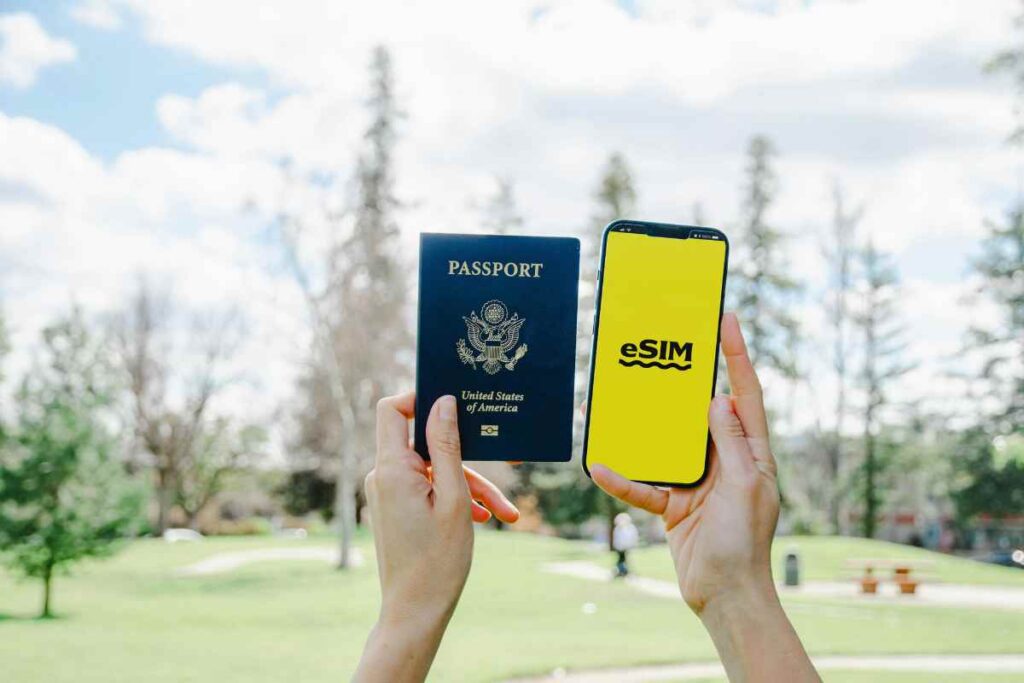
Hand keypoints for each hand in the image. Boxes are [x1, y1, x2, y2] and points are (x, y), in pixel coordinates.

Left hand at [354, 392, 518, 682]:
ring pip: (432, 470)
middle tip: (502, 475)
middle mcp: (382, 476)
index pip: (392, 408)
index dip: (421, 399)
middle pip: (425, 444)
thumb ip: (448, 446)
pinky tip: (484, 518)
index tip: (456, 407)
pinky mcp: (395, 507)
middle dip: (466, 459)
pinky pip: (426, 489)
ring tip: (504, 513)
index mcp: (391, 469)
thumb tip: (443, 401)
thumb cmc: (438, 560)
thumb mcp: (454, 497)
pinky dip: (453, 498)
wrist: (415, 612)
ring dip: (468, 486)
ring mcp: (387, 493)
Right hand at [590, 312, 777, 612]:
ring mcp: (698, 482)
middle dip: (683, 384)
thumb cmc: (744, 544)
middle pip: (702, 412)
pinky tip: (602, 467)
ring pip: (668, 444)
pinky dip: (624, 478)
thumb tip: (717, 399)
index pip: (746, 394)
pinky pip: (645, 484)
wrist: (725, 596)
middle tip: (662, 350)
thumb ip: (728, 443)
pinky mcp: (674, 504)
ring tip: (622, 401)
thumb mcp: (742, 487)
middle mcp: (725, 461)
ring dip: (645, 429)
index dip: (737, 356)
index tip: (727, 319)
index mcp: (751, 453)